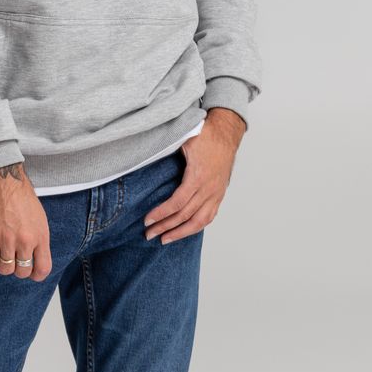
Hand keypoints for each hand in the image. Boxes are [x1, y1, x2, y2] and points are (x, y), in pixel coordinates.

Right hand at [0, 163, 51, 281]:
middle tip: (13, 258)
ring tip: (1, 251)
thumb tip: (34, 257)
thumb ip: (38, 239)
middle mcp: (25, 240)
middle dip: (17, 268)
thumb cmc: (20, 195)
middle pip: (22, 272)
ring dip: (2, 264)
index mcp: (40, 235)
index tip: (31, 272)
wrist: (2, 178)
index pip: (43, 269)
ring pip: (5, 269)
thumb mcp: (39, 217)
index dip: (36, 274)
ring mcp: (6, 239)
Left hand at [143, 108, 245, 244]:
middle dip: (166, 227)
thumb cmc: (204, 134)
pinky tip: (185, 231)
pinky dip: (197, 226)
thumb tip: (146, 156)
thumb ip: (168, 150)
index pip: (177, 203)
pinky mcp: (219, 194)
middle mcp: (208, 189)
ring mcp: (215, 193)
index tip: (147, 220)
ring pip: (199, 221)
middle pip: (185, 216)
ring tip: (165, 239)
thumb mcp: (183, 140)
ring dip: (181, 233)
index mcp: (198, 177)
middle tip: (149, 234)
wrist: (226, 132)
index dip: (161, 214)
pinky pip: (209, 216)